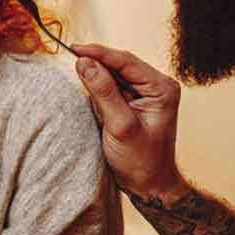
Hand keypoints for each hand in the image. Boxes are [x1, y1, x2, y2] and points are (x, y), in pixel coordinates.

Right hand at [72, 43, 185, 198]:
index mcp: (162, 87)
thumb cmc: (141, 161)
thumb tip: (84, 62)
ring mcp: (146, 93)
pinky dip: (99, 97)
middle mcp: (157, 85)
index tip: (73, 48)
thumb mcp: (120, 126)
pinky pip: (111, 90)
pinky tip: (100, 113)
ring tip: (98, 113)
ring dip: (97, 88)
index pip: (125, 60)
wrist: (149, 185)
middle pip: (118, 66)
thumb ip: (103, 92)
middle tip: (73, 74)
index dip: (98, 53)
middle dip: (96, 71)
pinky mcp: (134, 102)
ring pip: (112, 77)